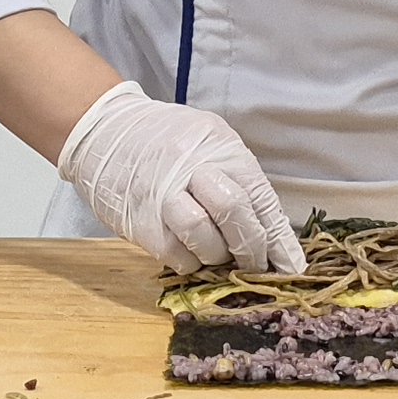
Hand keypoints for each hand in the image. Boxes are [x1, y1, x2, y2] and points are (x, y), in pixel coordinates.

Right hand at [56, 79, 299, 273]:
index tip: (292, 266)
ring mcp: (162, 195)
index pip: (258, 196)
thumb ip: (240, 180)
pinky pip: (177, 255)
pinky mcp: (139, 221)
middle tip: (254, 263)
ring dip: (218, 256)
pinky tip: (190, 251)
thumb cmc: (167, 140)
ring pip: (204, 239)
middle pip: (234, 214)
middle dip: (252, 248)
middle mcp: (191, 167)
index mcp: (218, 146)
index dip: (278, 237)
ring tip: (216, 252)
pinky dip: (190, 261)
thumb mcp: (210, 141)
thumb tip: (272, 233)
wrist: (105, 132)